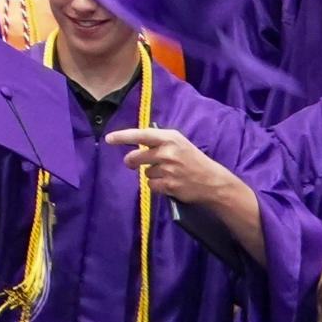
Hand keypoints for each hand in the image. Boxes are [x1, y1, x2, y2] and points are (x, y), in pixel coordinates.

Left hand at [108, 124, 247, 216]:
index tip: (109, 138)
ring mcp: (168, 170)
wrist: (212, 181)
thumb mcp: (179, 143)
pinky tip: (169, 184)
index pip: (141, 135)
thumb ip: (159, 141)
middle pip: (136, 157)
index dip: (123, 136)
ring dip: (152, 174)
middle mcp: (167, 152)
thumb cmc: (193, 159)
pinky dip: (157, 186)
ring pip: (145, 172)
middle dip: (131, 161)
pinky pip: (151, 185)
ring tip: (168, 174)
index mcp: (170, 138)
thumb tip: (136, 141)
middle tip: (131, 163)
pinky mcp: (169, 185)